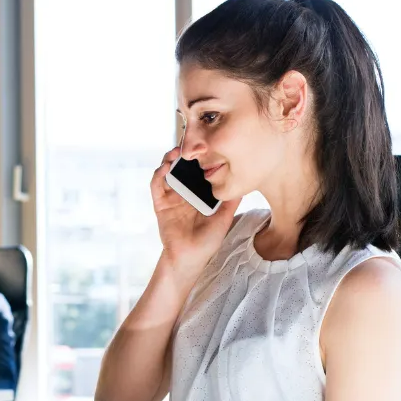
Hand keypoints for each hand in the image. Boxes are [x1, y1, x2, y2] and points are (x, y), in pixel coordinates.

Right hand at [151, 148, 240, 277]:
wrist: (190, 258)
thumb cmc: (207, 241)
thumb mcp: (224, 217)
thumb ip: (231, 200)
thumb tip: (245, 182)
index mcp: (199, 193)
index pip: (197, 169)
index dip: (200, 156)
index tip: (207, 144)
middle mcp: (184, 191)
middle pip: (181, 166)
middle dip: (184, 153)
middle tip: (190, 142)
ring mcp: (171, 196)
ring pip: (167, 171)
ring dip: (169, 159)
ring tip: (177, 151)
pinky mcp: (160, 203)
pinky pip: (156, 185)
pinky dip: (159, 174)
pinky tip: (166, 168)